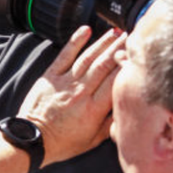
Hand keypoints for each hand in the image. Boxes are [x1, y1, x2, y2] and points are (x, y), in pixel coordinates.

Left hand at [17, 26, 124, 165]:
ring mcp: (65, 83)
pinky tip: (86, 30)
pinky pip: (65, 56)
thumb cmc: (63, 142)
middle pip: (104, 65)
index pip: (116, 82)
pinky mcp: (50, 77)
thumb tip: (126, 107)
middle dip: (119, 49)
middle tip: (132, 37)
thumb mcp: (93, 140)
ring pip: (88, 58)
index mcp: (94, 110)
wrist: (33, 140)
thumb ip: (111, 123)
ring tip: (116, 33)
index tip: (139, 56)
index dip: (128, 67)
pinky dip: (75, 41)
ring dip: (103, 43)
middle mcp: (81, 93)